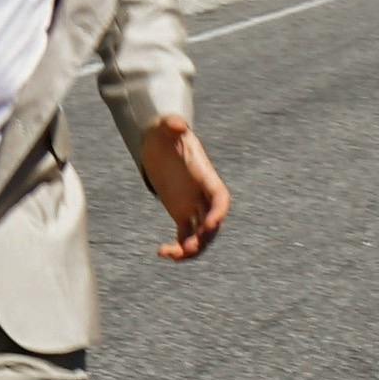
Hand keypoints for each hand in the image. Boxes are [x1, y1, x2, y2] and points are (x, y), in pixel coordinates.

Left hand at [138, 115, 232, 260]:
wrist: (158, 142)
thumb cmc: (165, 133)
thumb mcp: (167, 127)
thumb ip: (172, 125)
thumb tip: (177, 123)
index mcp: (205, 177)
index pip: (220, 198)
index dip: (219, 213)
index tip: (210, 225)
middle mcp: (203, 195)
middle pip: (213, 223)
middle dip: (205, 238)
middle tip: (188, 249)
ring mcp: (193, 206)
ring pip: (200, 235)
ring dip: (191, 249)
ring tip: (172, 255)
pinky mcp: (180, 214)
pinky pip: (184, 237)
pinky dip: (178, 249)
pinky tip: (162, 253)